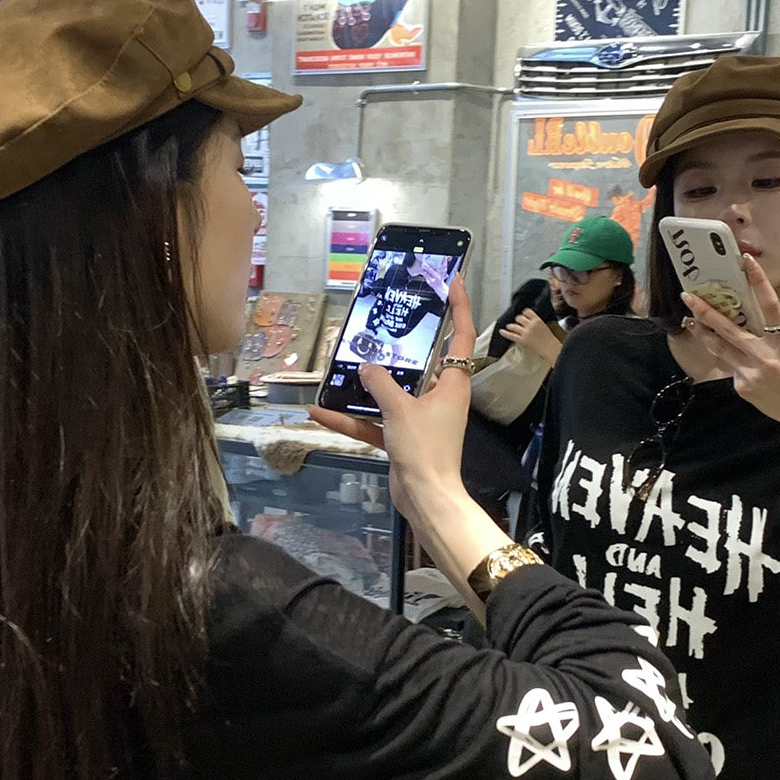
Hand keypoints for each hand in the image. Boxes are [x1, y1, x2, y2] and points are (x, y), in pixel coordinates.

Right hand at [310, 275, 508, 610]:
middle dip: (403, 343)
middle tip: (387, 316)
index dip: (458, 306)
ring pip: (391, 393)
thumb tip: (366, 366)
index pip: (459, 336)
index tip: (454, 279)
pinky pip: (373, 423)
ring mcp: (419, 419)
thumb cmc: (425, 448)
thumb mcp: (401, 410)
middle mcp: (439, 397)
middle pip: (422, 362)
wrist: (425, 499)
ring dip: (366, 385)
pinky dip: (350, 419)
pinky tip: (319, 412)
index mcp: (452, 384)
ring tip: (342, 364)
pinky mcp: (402, 440)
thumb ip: (381, 384)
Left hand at [499, 307, 563, 367]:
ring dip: (511, 326)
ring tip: (509, 326)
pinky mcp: (522, 340)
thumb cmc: (549, 339)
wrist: (550, 348)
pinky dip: (505, 333)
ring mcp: (525, 333)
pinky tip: (502, 331)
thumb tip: (528, 320)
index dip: (524, 313)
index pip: (527, 311)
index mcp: (537, 320)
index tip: (523, 314)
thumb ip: (536, 322)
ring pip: (514, 325)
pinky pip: (511, 335)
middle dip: (518, 320)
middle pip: (519, 318)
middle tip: (518, 322)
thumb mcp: (544, 325)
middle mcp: (530, 325)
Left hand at [682, 255, 779, 431]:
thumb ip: (779, 335)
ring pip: (720, 348)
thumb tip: (759, 317)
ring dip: (704, 333)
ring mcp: (750, 372)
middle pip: (729, 329)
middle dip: (706, 311)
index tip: (746, 262)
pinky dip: (730, 360)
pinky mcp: (742, 386)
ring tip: (690, 321)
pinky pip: (731, 367)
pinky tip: (736, 361)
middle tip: (688, 296)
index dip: (759, 282)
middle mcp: (765, 356)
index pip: (770, 306)